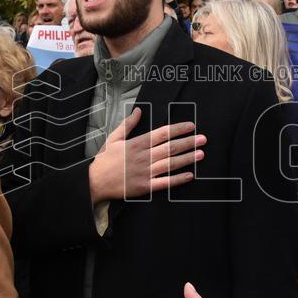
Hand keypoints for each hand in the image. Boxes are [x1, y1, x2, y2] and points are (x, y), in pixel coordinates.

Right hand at [88, 107, 205, 203]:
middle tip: (203, 139)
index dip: (178, 129)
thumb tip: (138, 110)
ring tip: (201, 154)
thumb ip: (128, 124)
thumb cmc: (104, 159)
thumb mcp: (113, 138)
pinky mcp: (145, 187)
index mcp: (137, 143)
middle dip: (188, 142)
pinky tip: (189, 175)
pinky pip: (165, 182)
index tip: (191, 126)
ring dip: (187, 158)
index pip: (162, 133)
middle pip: (170, 147)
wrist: (94, 181)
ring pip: (170, 164)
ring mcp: (145, 172)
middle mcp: (143, 157)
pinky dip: (178, 179)